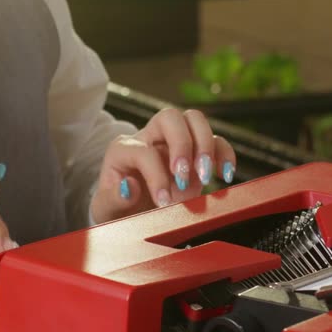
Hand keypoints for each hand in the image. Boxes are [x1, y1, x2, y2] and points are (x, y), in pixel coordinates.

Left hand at [90, 108, 236, 224]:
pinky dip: (224, 154)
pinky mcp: (195, 153)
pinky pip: (216, 141)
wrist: (130, 214)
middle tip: (184, 177)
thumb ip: (113, 199)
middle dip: (182, 145)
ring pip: (195, 120)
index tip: (164, 202)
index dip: (156, 175)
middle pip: (170, 117)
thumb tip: (129, 186)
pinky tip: (225, 174)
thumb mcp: (107, 209)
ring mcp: (174, 142)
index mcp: (123, 149)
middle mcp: (149, 138)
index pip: (143, 151)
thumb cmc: (118, 209)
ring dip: (205, 146)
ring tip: (205, 177)